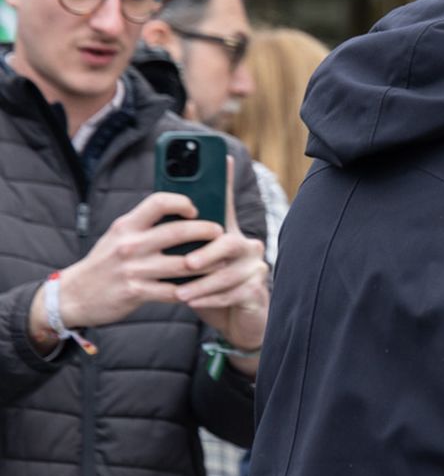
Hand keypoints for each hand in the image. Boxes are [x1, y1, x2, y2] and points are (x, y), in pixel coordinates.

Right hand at [30, 191, 223, 350]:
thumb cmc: (106, 261)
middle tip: (221, 233)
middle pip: (179, 232)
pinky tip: (205, 287)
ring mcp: (134, 270)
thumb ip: (145, 224)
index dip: (182, 202)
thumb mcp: (118, 235)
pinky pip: (175, 291)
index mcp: (127, 226)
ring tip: (222, 261)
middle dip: (207, 231)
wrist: (74, 295)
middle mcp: (130, 245)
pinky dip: (194, 289)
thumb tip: (184, 212)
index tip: (196, 209)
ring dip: (209, 263)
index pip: (158, 202)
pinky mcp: (136, 293)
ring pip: (184, 264)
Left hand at [172, 156, 269, 373]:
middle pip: (229, 240)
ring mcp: (254, 267)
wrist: (233, 319)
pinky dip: (211, 298)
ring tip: (180, 292)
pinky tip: (194, 302)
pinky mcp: (257, 290)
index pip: (225, 202)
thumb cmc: (205, 287)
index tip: (221, 157)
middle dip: (206, 252)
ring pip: (230, 271)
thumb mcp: (190, 263)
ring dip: (203, 283)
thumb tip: (155, 218)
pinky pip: (234, 292)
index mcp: (226, 232)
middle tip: (186, 263)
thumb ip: (179, 242)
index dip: (224, 180)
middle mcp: (245, 245)